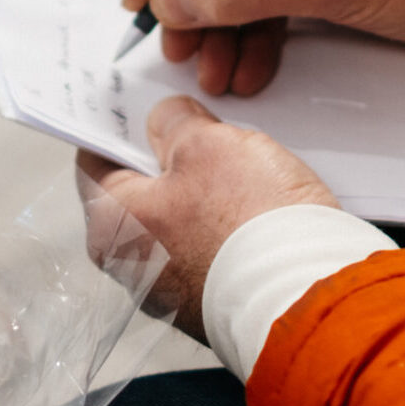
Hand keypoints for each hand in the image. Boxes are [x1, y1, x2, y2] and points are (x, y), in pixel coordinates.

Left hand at [77, 97, 335, 341]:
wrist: (309, 299)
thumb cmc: (247, 223)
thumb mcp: (207, 144)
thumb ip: (175, 123)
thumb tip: (167, 120)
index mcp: (109, 226)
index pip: (95, 160)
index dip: (119, 124)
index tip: (139, 103)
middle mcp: (131, 268)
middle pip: (141, 191)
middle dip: (170, 155)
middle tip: (201, 124)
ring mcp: (174, 293)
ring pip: (181, 219)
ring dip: (205, 189)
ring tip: (242, 162)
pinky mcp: (215, 303)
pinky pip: (212, 248)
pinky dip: (229, 223)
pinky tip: (259, 201)